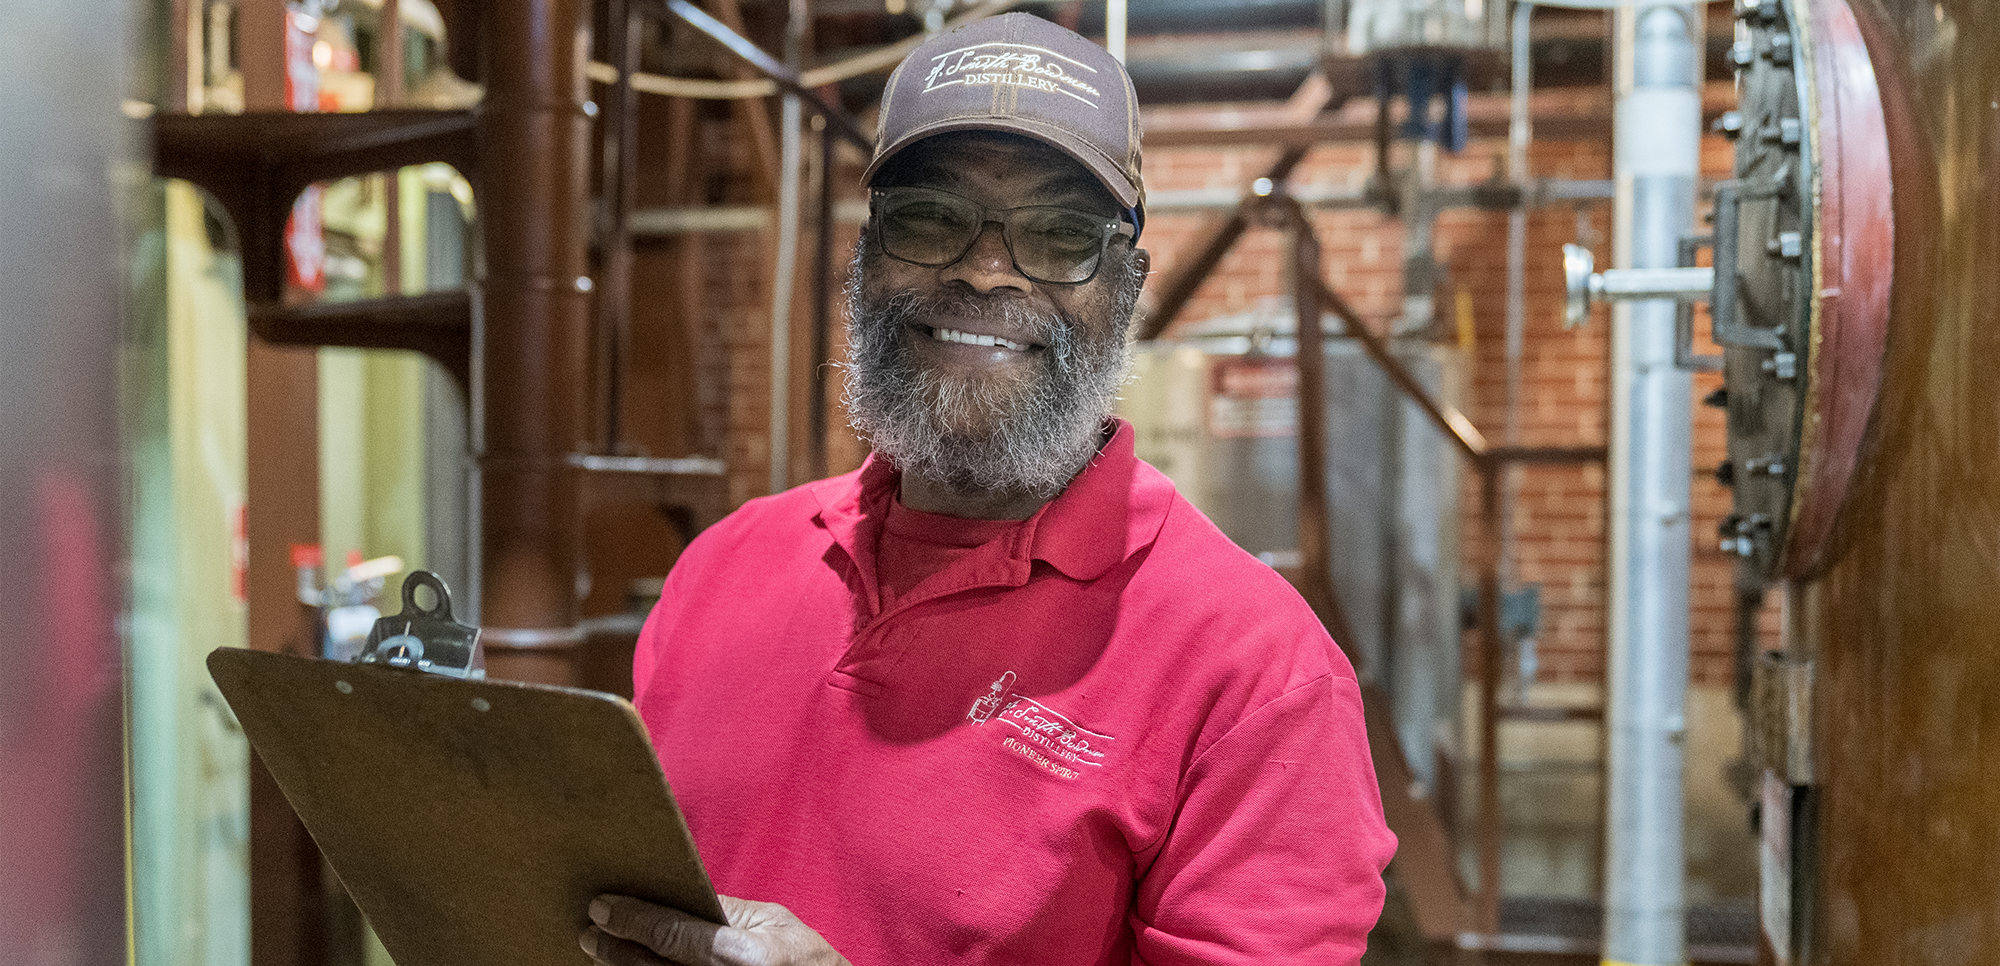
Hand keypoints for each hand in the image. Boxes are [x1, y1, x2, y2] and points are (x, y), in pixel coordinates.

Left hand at [578, 893, 851, 965]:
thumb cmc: (808, 961)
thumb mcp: (776, 924)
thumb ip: (728, 912)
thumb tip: (678, 897)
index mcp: (743, 956)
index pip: (673, 935)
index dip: (632, 920)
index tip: (601, 906)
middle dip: (617, 948)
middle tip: (590, 931)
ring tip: (602, 951)